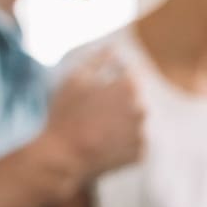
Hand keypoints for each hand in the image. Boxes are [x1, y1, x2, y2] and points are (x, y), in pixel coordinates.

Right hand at [43, 49, 144, 180]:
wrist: (63, 158)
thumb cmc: (66, 115)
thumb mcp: (76, 79)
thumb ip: (98, 60)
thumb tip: (113, 49)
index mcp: (129, 88)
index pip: (127, 78)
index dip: (110, 85)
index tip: (94, 96)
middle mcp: (142, 109)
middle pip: (131, 102)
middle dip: (115, 107)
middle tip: (92, 117)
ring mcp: (142, 133)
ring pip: (132, 124)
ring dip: (118, 126)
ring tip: (95, 134)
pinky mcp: (140, 155)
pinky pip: (132, 145)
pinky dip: (120, 146)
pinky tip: (101, 148)